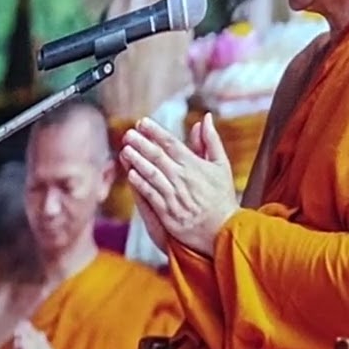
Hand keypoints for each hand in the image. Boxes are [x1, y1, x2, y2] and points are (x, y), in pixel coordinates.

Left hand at [120, 114, 238, 256]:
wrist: (223, 230)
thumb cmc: (222, 196)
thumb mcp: (222, 165)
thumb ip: (211, 140)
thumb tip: (206, 118)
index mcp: (194, 165)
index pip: (171, 143)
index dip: (155, 132)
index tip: (142, 122)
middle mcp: (182, 178)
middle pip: (157, 156)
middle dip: (141, 143)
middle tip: (127, 133)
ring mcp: (173, 196)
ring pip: (151, 174)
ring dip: (136, 161)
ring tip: (125, 150)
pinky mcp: (167, 213)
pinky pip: (151, 195)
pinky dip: (140, 184)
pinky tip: (130, 174)